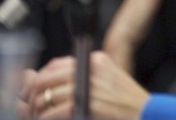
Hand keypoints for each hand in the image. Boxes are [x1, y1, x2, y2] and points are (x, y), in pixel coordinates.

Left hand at [19, 52, 148, 119]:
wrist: (145, 113)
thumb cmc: (126, 103)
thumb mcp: (107, 83)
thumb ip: (82, 79)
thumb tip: (47, 83)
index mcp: (96, 61)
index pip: (55, 64)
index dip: (39, 79)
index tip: (34, 93)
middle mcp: (91, 69)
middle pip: (46, 78)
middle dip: (32, 96)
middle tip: (30, 109)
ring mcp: (90, 85)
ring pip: (47, 96)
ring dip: (37, 110)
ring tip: (38, 117)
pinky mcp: (87, 103)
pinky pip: (54, 111)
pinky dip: (46, 118)